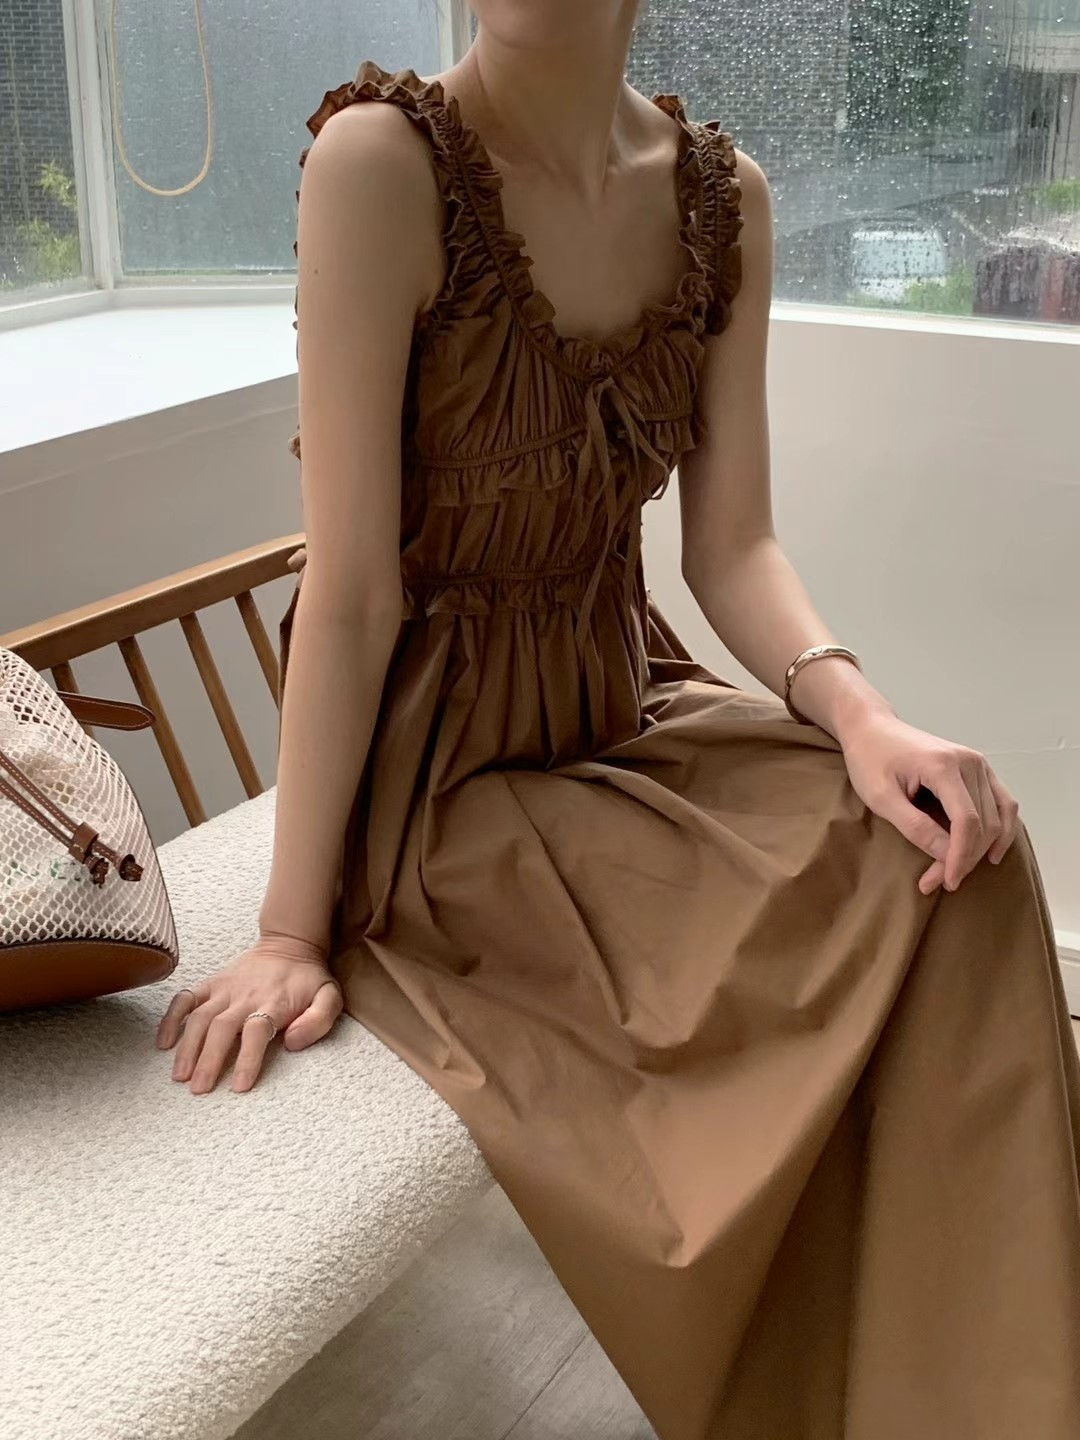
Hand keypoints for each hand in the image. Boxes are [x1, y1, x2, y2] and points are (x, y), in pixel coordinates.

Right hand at [156, 933, 343, 1093]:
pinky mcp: (212, 984)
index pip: (257, 1031)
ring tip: (180, 1076)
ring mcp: (225, 989)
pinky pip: (186, 999)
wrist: (289, 944)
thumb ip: (318, 1020)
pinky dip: (171, 1018)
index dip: (247, 1059)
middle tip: (199, 1089)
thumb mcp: (330, 996)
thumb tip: (292, 1042)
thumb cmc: (309, 979)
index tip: (238, 1086)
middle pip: (223, 1028)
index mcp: (275, 1002)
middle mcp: (246, 996)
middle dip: (209, 1059)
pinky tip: (163, 1043)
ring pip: (200, 1017)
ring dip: (187, 1046)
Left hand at [839, 711, 1019, 894]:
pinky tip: (991, 853)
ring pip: (997, 816)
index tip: (947, 882)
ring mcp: (978, 763)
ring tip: (959, 872)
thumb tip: (946, 856)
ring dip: (982, 849)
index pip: (966, 821)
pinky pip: (1002, 803)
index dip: (960, 856)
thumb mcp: (881, 798)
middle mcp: (969, 762)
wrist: (872, 728)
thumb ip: (915, 826)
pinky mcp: (979, 768)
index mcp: (943, 766)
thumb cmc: (870, 760)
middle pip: (983, 822)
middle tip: (939, 882)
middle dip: (965, 857)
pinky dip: (1001, 829)